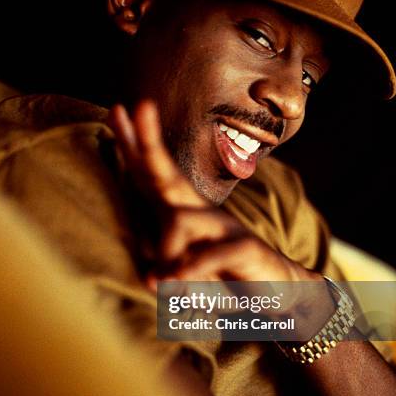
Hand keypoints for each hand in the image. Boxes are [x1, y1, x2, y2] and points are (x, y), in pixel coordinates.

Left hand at [108, 100, 333, 334]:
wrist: (278, 289)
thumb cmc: (225, 274)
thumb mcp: (188, 268)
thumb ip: (166, 266)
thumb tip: (150, 279)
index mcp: (185, 212)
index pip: (155, 173)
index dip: (136, 143)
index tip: (116, 111)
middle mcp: (203, 211)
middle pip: (168, 173)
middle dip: (149, 141)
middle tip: (138, 106)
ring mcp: (225, 226)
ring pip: (179, 220)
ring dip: (163, 253)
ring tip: (156, 286)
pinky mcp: (245, 247)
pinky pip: (211, 253)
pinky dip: (191, 268)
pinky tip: (176, 283)